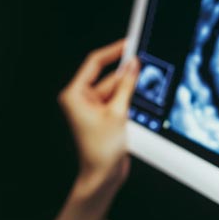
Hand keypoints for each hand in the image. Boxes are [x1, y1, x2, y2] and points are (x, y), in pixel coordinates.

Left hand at [58, 38, 139, 192]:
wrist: (102, 175)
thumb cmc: (100, 151)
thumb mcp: (118, 112)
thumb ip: (126, 86)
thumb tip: (133, 65)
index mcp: (75, 94)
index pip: (94, 63)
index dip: (113, 51)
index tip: (128, 43)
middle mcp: (80, 99)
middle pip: (107, 77)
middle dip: (125, 74)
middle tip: (143, 63)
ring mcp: (92, 108)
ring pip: (114, 89)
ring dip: (127, 89)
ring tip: (142, 89)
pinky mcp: (103, 116)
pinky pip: (116, 100)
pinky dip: (127, 98)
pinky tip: (137, 99)